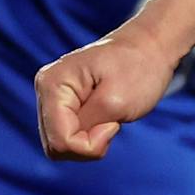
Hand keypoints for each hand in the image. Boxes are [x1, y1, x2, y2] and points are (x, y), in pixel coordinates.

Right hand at [34, 30, 174, 160]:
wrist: (149, 47)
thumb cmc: (138, 68)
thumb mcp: (116, 102)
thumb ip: (87, 127)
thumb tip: (68, 142)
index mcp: (53, 84)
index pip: (60, 141)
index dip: (90, 143)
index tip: (113, 122)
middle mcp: (45, 90)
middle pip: (55, 147)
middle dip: (87, 144)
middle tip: (112, 122)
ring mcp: (51, 98)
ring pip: (60, 146)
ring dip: (88, 141)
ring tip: (108, 118)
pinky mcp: (63, 105)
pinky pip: (68, 138)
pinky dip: (88, 137)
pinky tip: (103, 119)